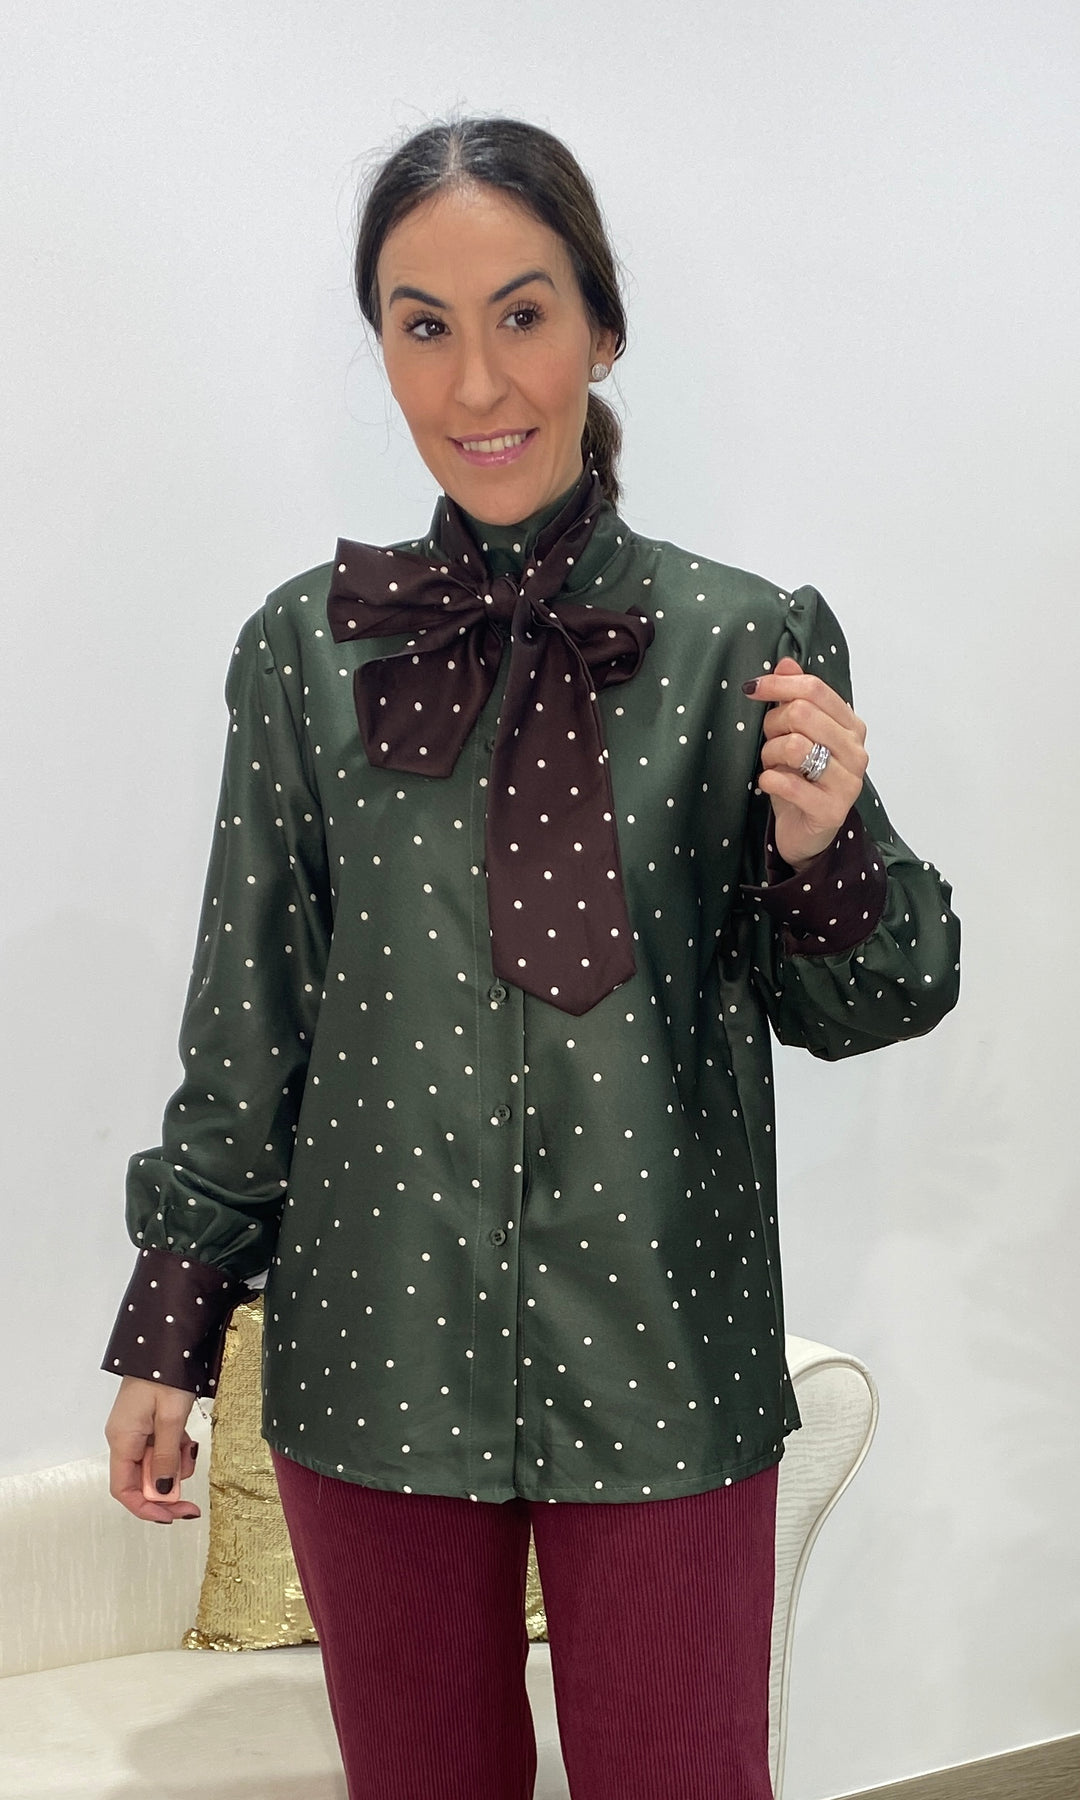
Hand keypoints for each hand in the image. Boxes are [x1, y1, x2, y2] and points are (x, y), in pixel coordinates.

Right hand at [105, 1375, 201, 1523]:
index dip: (146, 1508)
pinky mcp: (148, 1423)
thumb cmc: (165, 1374)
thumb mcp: (171, 1419)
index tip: (172, 1516)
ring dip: (175, 1465)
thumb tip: (165, 1492)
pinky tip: (188, 1439)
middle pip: (142, 1480)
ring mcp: (136, 1430)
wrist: (167, 1341)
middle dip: (167, 1488)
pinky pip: (161, 1448)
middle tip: (191, 1499)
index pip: (124, 1489)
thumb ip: (167, 1457)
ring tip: (190, 1447)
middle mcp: (124, 1438)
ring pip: (155, 1465)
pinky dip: (177, 1449)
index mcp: (122, 1440)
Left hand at [743, 657, 867, 870]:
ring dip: (770, 754)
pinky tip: (769, 784)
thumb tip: (786, 663)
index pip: (815, 689)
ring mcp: (848, 781)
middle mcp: (856, 750)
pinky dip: (770, 780)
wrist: (805, 834)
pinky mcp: (832, 810)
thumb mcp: (794, 736)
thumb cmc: (800, 781)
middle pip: (803, 713)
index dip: (779, 685)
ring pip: (796, 746)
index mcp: (850, 726)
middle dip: (773, 725)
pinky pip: (790, 783)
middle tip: (767, 741)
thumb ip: (794, 699)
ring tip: (771, 765)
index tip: (752, 689)